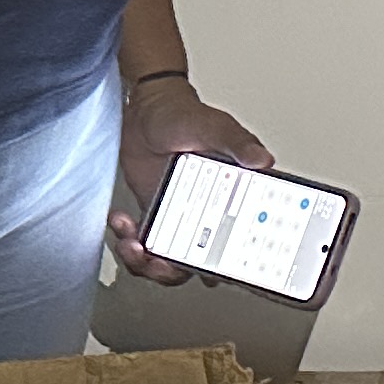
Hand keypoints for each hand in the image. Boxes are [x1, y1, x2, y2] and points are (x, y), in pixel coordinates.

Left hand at [111, 74, 270, 281]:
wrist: (143, 111)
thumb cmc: (183, 114)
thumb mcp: (214, 126)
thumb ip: (237, 143)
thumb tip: (262, 160)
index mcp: (236, 198)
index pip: (243, 243)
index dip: (230, 266)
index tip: (210, 272)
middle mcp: (211, 214)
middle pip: (203, 263)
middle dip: (177, 270)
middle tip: (159, 261)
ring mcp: (182, 218)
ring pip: (172, 261)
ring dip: (149, 264)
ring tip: (133, 244)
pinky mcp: (156, 216)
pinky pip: (147, 245)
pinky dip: (130, 245)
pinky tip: (121, 223)